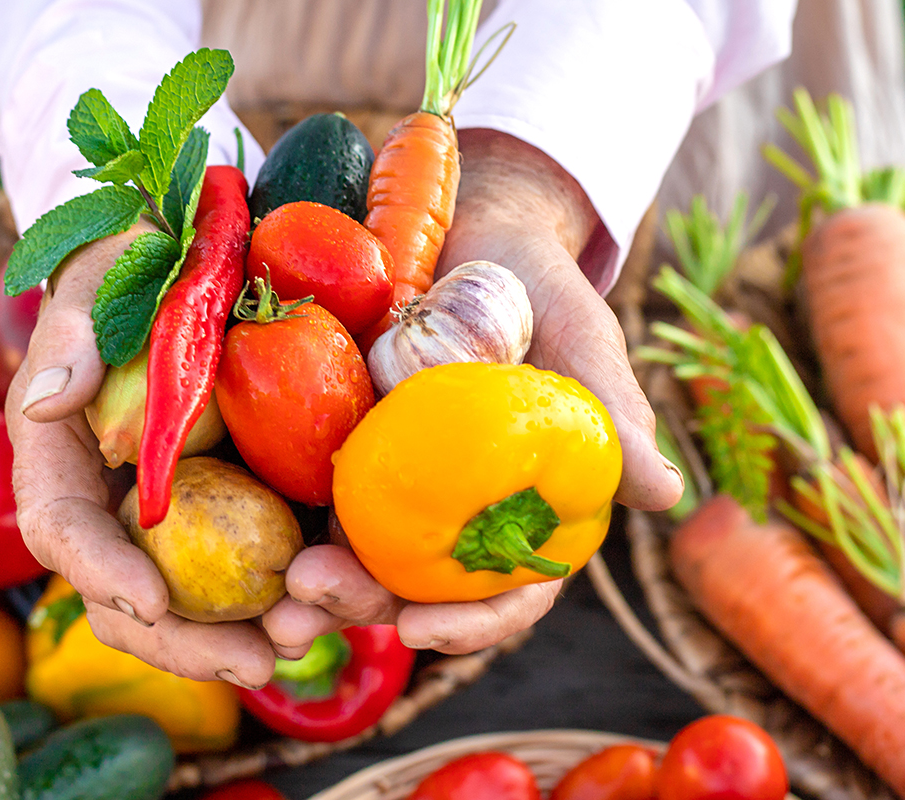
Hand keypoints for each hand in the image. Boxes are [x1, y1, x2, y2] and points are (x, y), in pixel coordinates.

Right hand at [7, 225, 275, 688]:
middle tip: (254, 660)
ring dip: (244, 637)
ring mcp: (178, 516)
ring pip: (194, 605)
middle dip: (185, 642)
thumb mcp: (101, 279)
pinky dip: (292, 595)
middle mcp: (116, 504)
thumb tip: (44, 403)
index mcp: (65, 458)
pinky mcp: (239, 508)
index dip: (98, 572)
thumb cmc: (137, 261)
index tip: (148, 600)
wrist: (199, 252)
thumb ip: (73, 338)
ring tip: (305, 641)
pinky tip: (336, 602)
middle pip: (129, 598)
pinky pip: (258, 568)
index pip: (63, 529)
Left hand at [263, 129, 682, 657]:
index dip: (471, 623)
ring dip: (309, 582)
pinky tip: (241, 521)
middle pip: (411, 586)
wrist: (470, 226)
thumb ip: (610, 416)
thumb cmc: (539, 288)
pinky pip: (306, 489)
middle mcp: (453, 509)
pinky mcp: (338, 441)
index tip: (423, 628)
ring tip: (272, 588)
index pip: (506, 590)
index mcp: (520, 508)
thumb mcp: (581, 341)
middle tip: (309, 598)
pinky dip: (279, 516)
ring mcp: (392, 480)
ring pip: (351, 552)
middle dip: (362, 606)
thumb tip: (663, 495)